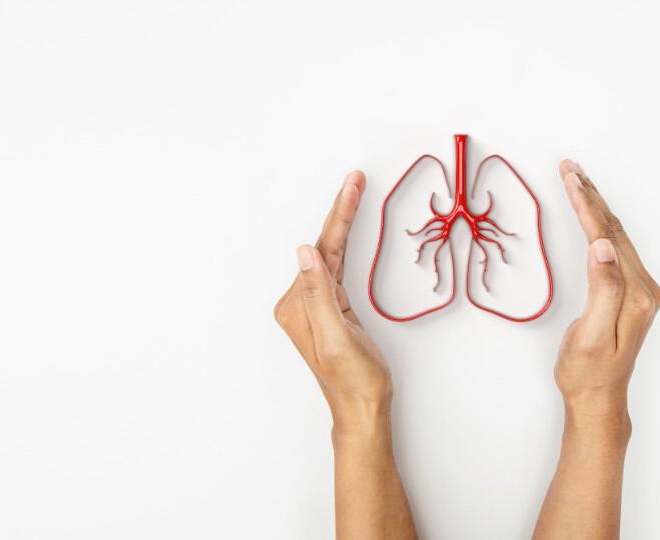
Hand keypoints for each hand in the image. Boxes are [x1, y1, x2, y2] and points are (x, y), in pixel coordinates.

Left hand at [273, 171, 390, 431]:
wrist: (362, 408)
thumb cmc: (353, 381)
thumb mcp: (337, 337)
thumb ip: (318, 295)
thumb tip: (303, 253)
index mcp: (297, 306)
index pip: (321, 251)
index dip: (339, 216)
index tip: (352, 185)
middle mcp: (300, 302)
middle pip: (324, 248)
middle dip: (341, 212)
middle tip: (356, 178)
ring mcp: (314, 306)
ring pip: (330, 255)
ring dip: (343, 224)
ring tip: (354, 191)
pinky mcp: (331, 310)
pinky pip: (336, 269)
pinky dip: (344, 246)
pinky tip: (347, 230)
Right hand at [555, 159, 659, 425]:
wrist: (597, 397)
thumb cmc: (587, 372)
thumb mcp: (593, 335)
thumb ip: (602, 290)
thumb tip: (602, 248)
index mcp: (634, 293)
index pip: (606, 236)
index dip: (586, 205)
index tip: (569, 178)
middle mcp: (641, 287)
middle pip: (613, 229)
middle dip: (589, 195)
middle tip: (569, 167)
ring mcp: (636, 288)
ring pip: (613, 235)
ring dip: (594, 205)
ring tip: (576, 179)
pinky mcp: (626, 291)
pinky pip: (612, 247)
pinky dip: (598, 223)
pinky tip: (589, 214)